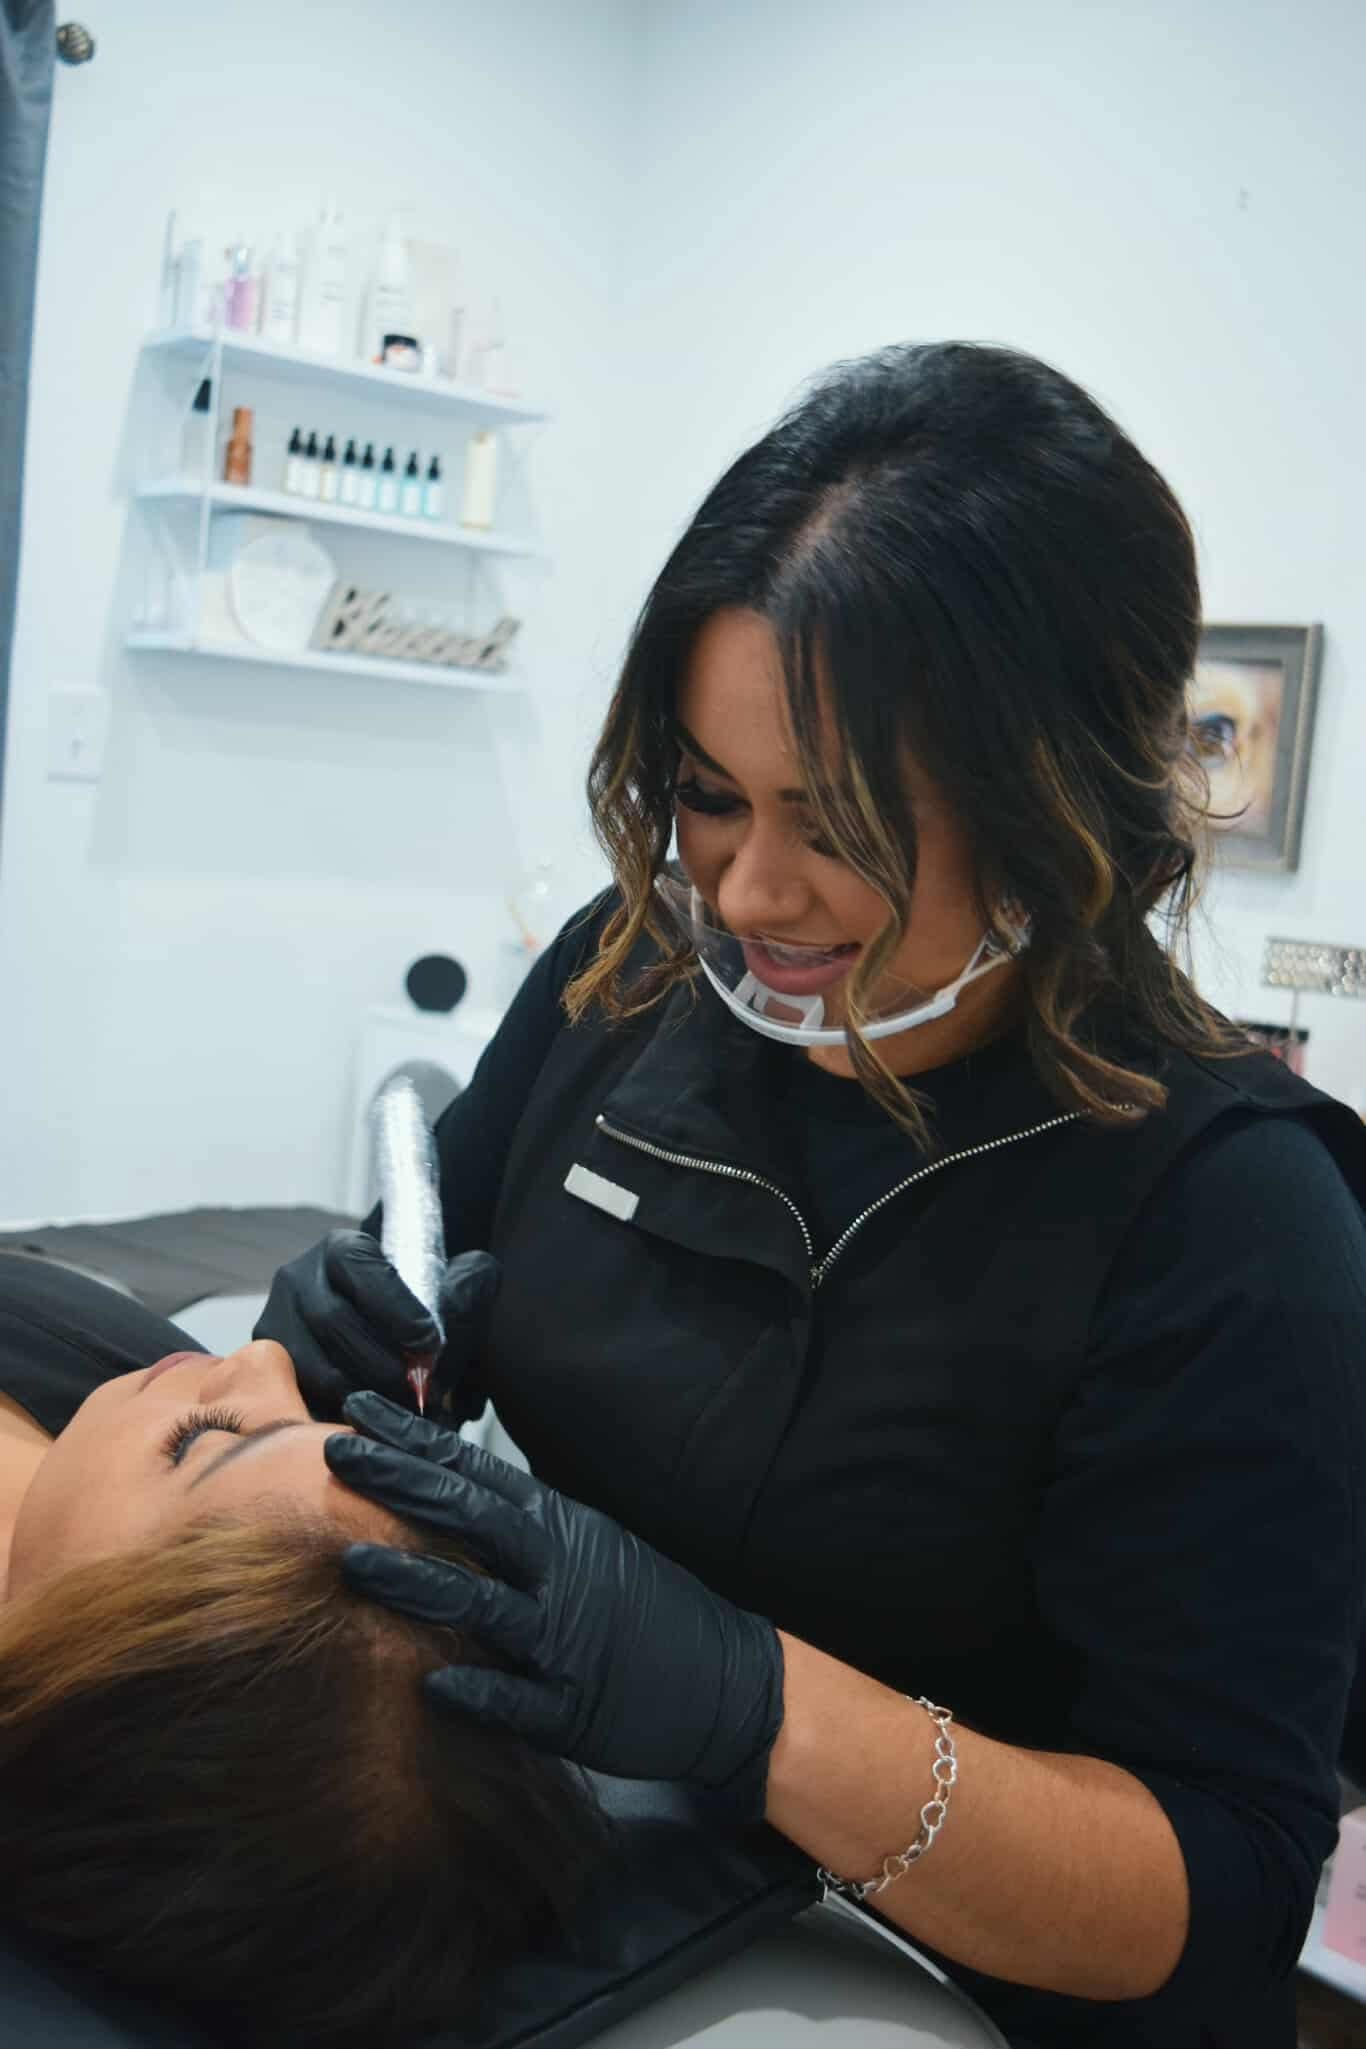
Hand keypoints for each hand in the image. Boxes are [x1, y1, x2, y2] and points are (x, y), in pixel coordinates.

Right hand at [253, 1231, 498, 1421]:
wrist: (376, 1342)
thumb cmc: (415, 1317)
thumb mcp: (447, 1290)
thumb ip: (469, 1281)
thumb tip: (476, 1277)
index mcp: (342, 1250)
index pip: (360, 1266)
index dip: (396, 1306)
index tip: (429, 1342)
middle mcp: (298, 1280)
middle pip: (333, 1321)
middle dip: (383, 1363)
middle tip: (422, 1391)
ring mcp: (275, 1325)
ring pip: (315, 1368)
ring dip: (365, 1395)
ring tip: (402, 1411)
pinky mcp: (268, 1373)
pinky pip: (300, 1402)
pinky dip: (342, 1419)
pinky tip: (373, 1426)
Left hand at [325, 1393, 784, 1819]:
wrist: (726, 1679)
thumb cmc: (642, 1606)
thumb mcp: (584, 1543)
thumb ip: (515, 1519)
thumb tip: (438, 1484)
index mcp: (557, 1526)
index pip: (473, 1471)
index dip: (412, 1441)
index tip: (356, 1409)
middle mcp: (558, 1571)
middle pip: (470, 1518)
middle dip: (400, 1485)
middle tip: (336, 1455)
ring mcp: (565, 1640)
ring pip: (481, 1604)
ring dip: (417, 1584)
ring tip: (353, 1564)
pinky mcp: (574, 1708)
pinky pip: (519, 1699)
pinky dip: (479, 1691)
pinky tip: (432, 1687)